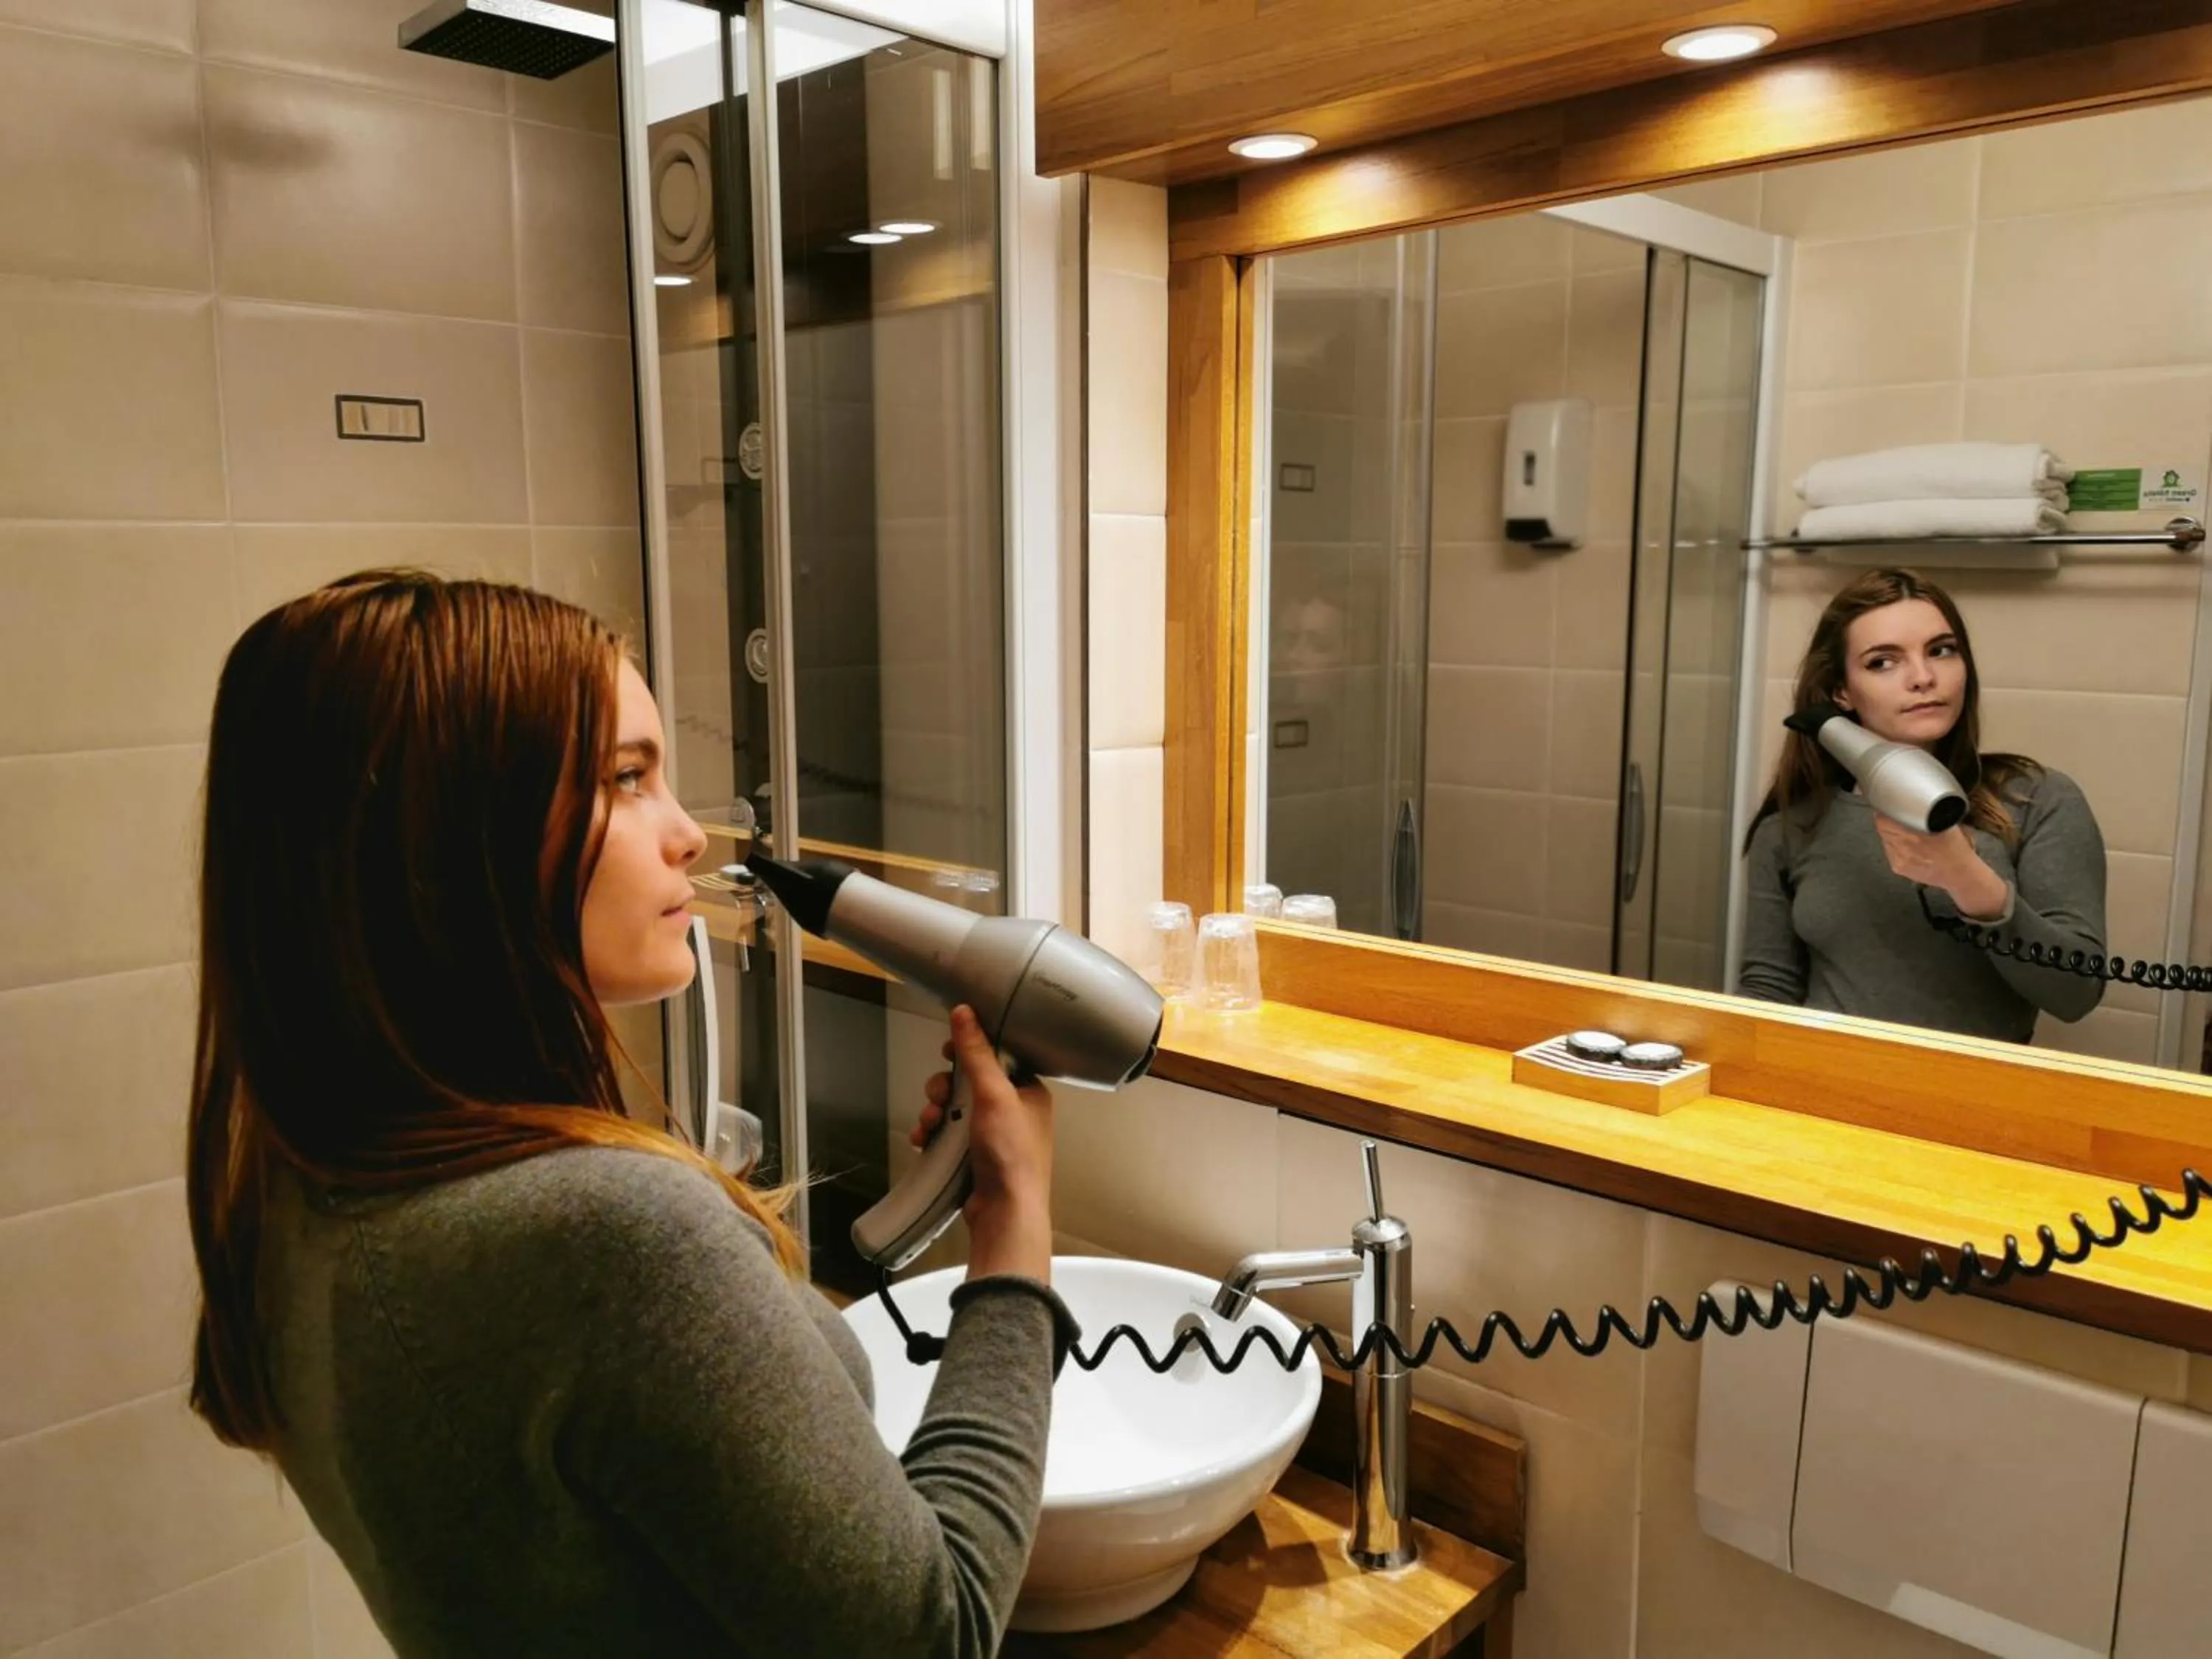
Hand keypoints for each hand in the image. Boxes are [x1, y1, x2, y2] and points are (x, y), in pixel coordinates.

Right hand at [911, 1005, 1053, 1282]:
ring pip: (955, 1108)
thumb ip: (977, 1053)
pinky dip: (933, 1134)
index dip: (971, 1051)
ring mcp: (994, 1135)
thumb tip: (965, 1011)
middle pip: (969, 1082)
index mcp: (1029, 1091)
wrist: (1005, 1213)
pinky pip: (948, 1134)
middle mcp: (1014, 1111)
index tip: (949, 1051)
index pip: (998, 1056)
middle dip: (945, 1088)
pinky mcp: (975, 1156)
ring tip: (930, 1124)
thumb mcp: (993, 1094)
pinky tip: (923, 1139)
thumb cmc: (1011, 1153)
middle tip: (938, 1097)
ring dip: (936, 1111)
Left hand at [1872, 816, 2009, 920]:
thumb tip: (1922, 804)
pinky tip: (1907, 847)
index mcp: (1913, 835)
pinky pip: (1890, 853)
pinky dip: (1894, 848)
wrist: (1959, 874)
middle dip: (1886, 822)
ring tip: (1904, 834)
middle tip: (1896, 818)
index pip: (1883, 820)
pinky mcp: (1899, 868)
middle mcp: (1903, 848)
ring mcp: (1899, 860)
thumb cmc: (1956, 850)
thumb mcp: (1947, 824)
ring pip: (1885, 840)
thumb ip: (1931, 813)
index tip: (1887, 807)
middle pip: (1881, 829)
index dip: (1884, 812)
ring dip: (1890, 835)